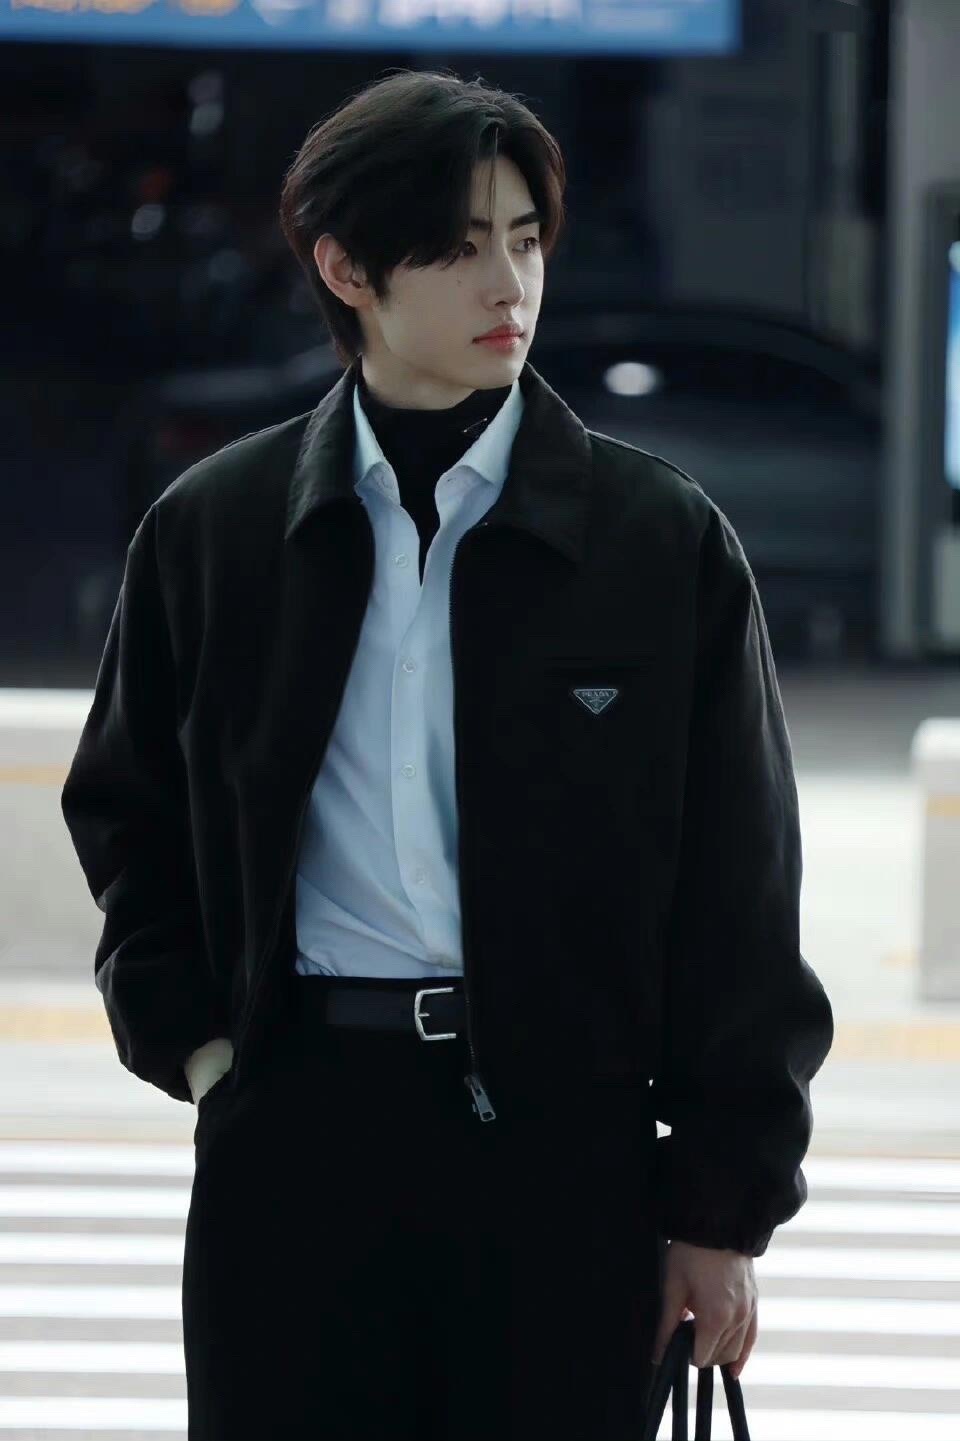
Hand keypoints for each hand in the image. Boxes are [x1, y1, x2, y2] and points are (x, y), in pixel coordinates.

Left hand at [651, 1240, 757, 1378]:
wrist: (718, 1224)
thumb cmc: (691, 1252)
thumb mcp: (673, 1286)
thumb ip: (667, 1324)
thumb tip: (658, 1355)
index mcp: (716, 1318)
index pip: (702, 1357)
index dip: (685, 1354)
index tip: (675, 1342)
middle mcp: (737, 1319)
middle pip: (719, 1357)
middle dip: (701, 1354)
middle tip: (685, 1335)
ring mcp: (749, 1311)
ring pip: (735, 1351)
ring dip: (718, 1351)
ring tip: (700, 1334)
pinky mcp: (755, 1303)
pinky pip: (751, 1338)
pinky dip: (742, 1354)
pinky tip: (733, 1367)